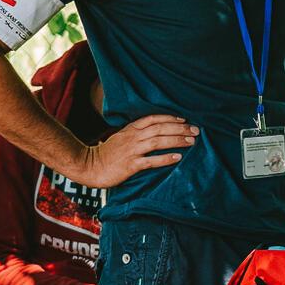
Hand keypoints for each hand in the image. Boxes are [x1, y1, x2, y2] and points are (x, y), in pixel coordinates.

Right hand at [68, 115, 196, 187]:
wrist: (89, 167)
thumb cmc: (107, 154)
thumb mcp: (121, 138)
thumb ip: (136, 133)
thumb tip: (156, 132)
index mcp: (130, 129)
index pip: (153, 119)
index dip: (170, 118)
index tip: (184, 119)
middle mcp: (132, 137)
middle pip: (160, 128)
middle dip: (179, 128)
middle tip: (195, 130)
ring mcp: (131, 151)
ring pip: (158, 141)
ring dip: (176, 140)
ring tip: (191, 141)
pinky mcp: (130, 165)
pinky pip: (151, 161)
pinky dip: (165, 158)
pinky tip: (178, 157)